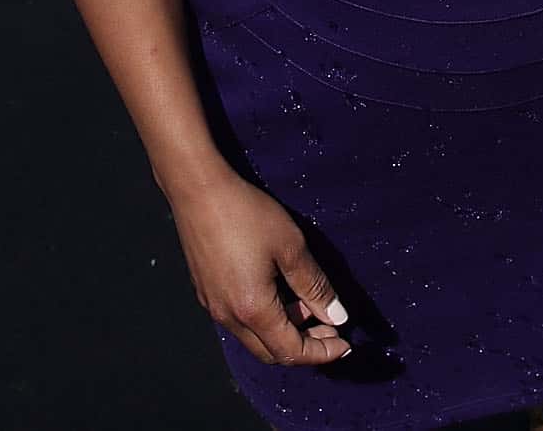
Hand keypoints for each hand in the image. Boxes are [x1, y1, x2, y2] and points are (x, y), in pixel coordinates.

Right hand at [167, 170, 355, 365]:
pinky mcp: (205, 291)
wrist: (197, 189)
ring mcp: (213, 305)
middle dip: (304, 347)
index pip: (292, 351)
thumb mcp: (291, 247)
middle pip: (271, 352)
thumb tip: (337, 316)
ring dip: (284, 331)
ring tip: (308, 306)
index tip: (345, 344)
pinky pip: (239, 320)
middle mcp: (228, 316)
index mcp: (253, 310)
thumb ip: (316, 286)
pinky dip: (264, 319)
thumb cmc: (245, 213)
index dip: (321, 353)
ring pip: (254, 337)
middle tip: (330, 330)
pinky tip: (279, 293)